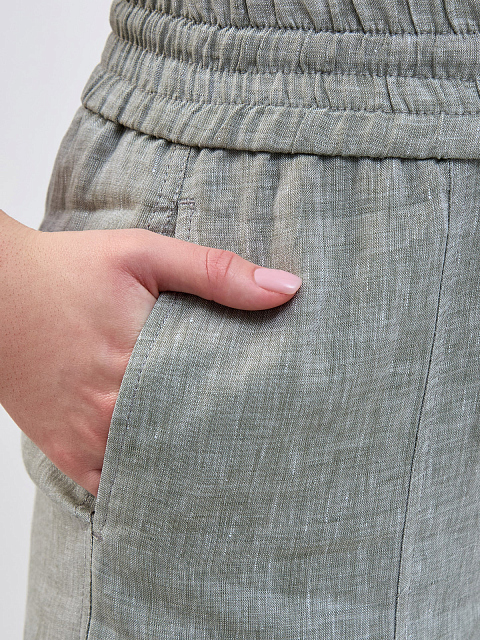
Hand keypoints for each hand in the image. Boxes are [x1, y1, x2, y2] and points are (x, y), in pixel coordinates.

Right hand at [0, 211, 300, 495]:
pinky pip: (116, 485)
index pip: (220, 405)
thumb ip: (215, 272)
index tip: (280, 413)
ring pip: (158, 473)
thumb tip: (287, 290)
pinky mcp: (65, 452)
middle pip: (194, 445)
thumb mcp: (144, 254)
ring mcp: (87, 439)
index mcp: (141, 365)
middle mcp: (114, 413)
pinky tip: (171, 473)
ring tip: (226, 463)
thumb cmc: (67, 270)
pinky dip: (145, 481)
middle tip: (263, 446)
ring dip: (189, 466)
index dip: (252, 411)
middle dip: (227, 444)